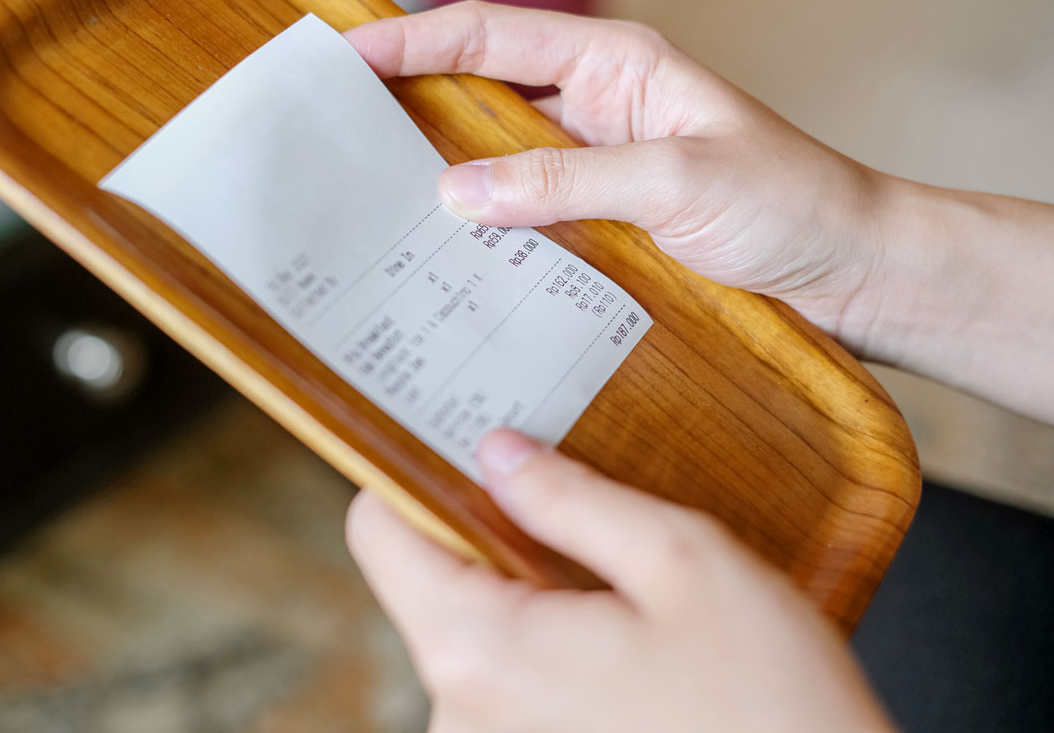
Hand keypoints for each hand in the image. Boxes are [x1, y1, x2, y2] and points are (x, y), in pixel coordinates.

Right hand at [346, 1, 1053, 421]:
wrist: (849, 273)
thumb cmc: (791, 204)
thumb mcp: (677, 182)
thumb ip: (566, 181)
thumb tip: (459, 193)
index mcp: (614, 64)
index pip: (488, 36)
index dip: (410, 42)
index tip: (340, 60)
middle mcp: (593, 107)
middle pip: (475, 91)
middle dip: (404, 107)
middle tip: (333, 140)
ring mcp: (590, 168)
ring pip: (490, 161)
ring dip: (436, 178)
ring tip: (368, 205)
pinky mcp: (597, 223)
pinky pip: (520, 218)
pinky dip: (479, 232)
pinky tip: (443, 258)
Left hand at [347, 429, 895, 732]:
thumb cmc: (769, 706)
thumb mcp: (681, 563)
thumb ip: (572, 497)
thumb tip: (497, 452)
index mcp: (479, 650)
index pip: (377, 531)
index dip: (411, 471)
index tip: (457, 440)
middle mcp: (458, 711)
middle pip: (428, 577)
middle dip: (490, 531)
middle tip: (572, 505)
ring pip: (472, 627)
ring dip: (529, 589)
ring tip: (617, 586)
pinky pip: (505, 677)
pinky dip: (545, 640)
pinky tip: (620, 638)